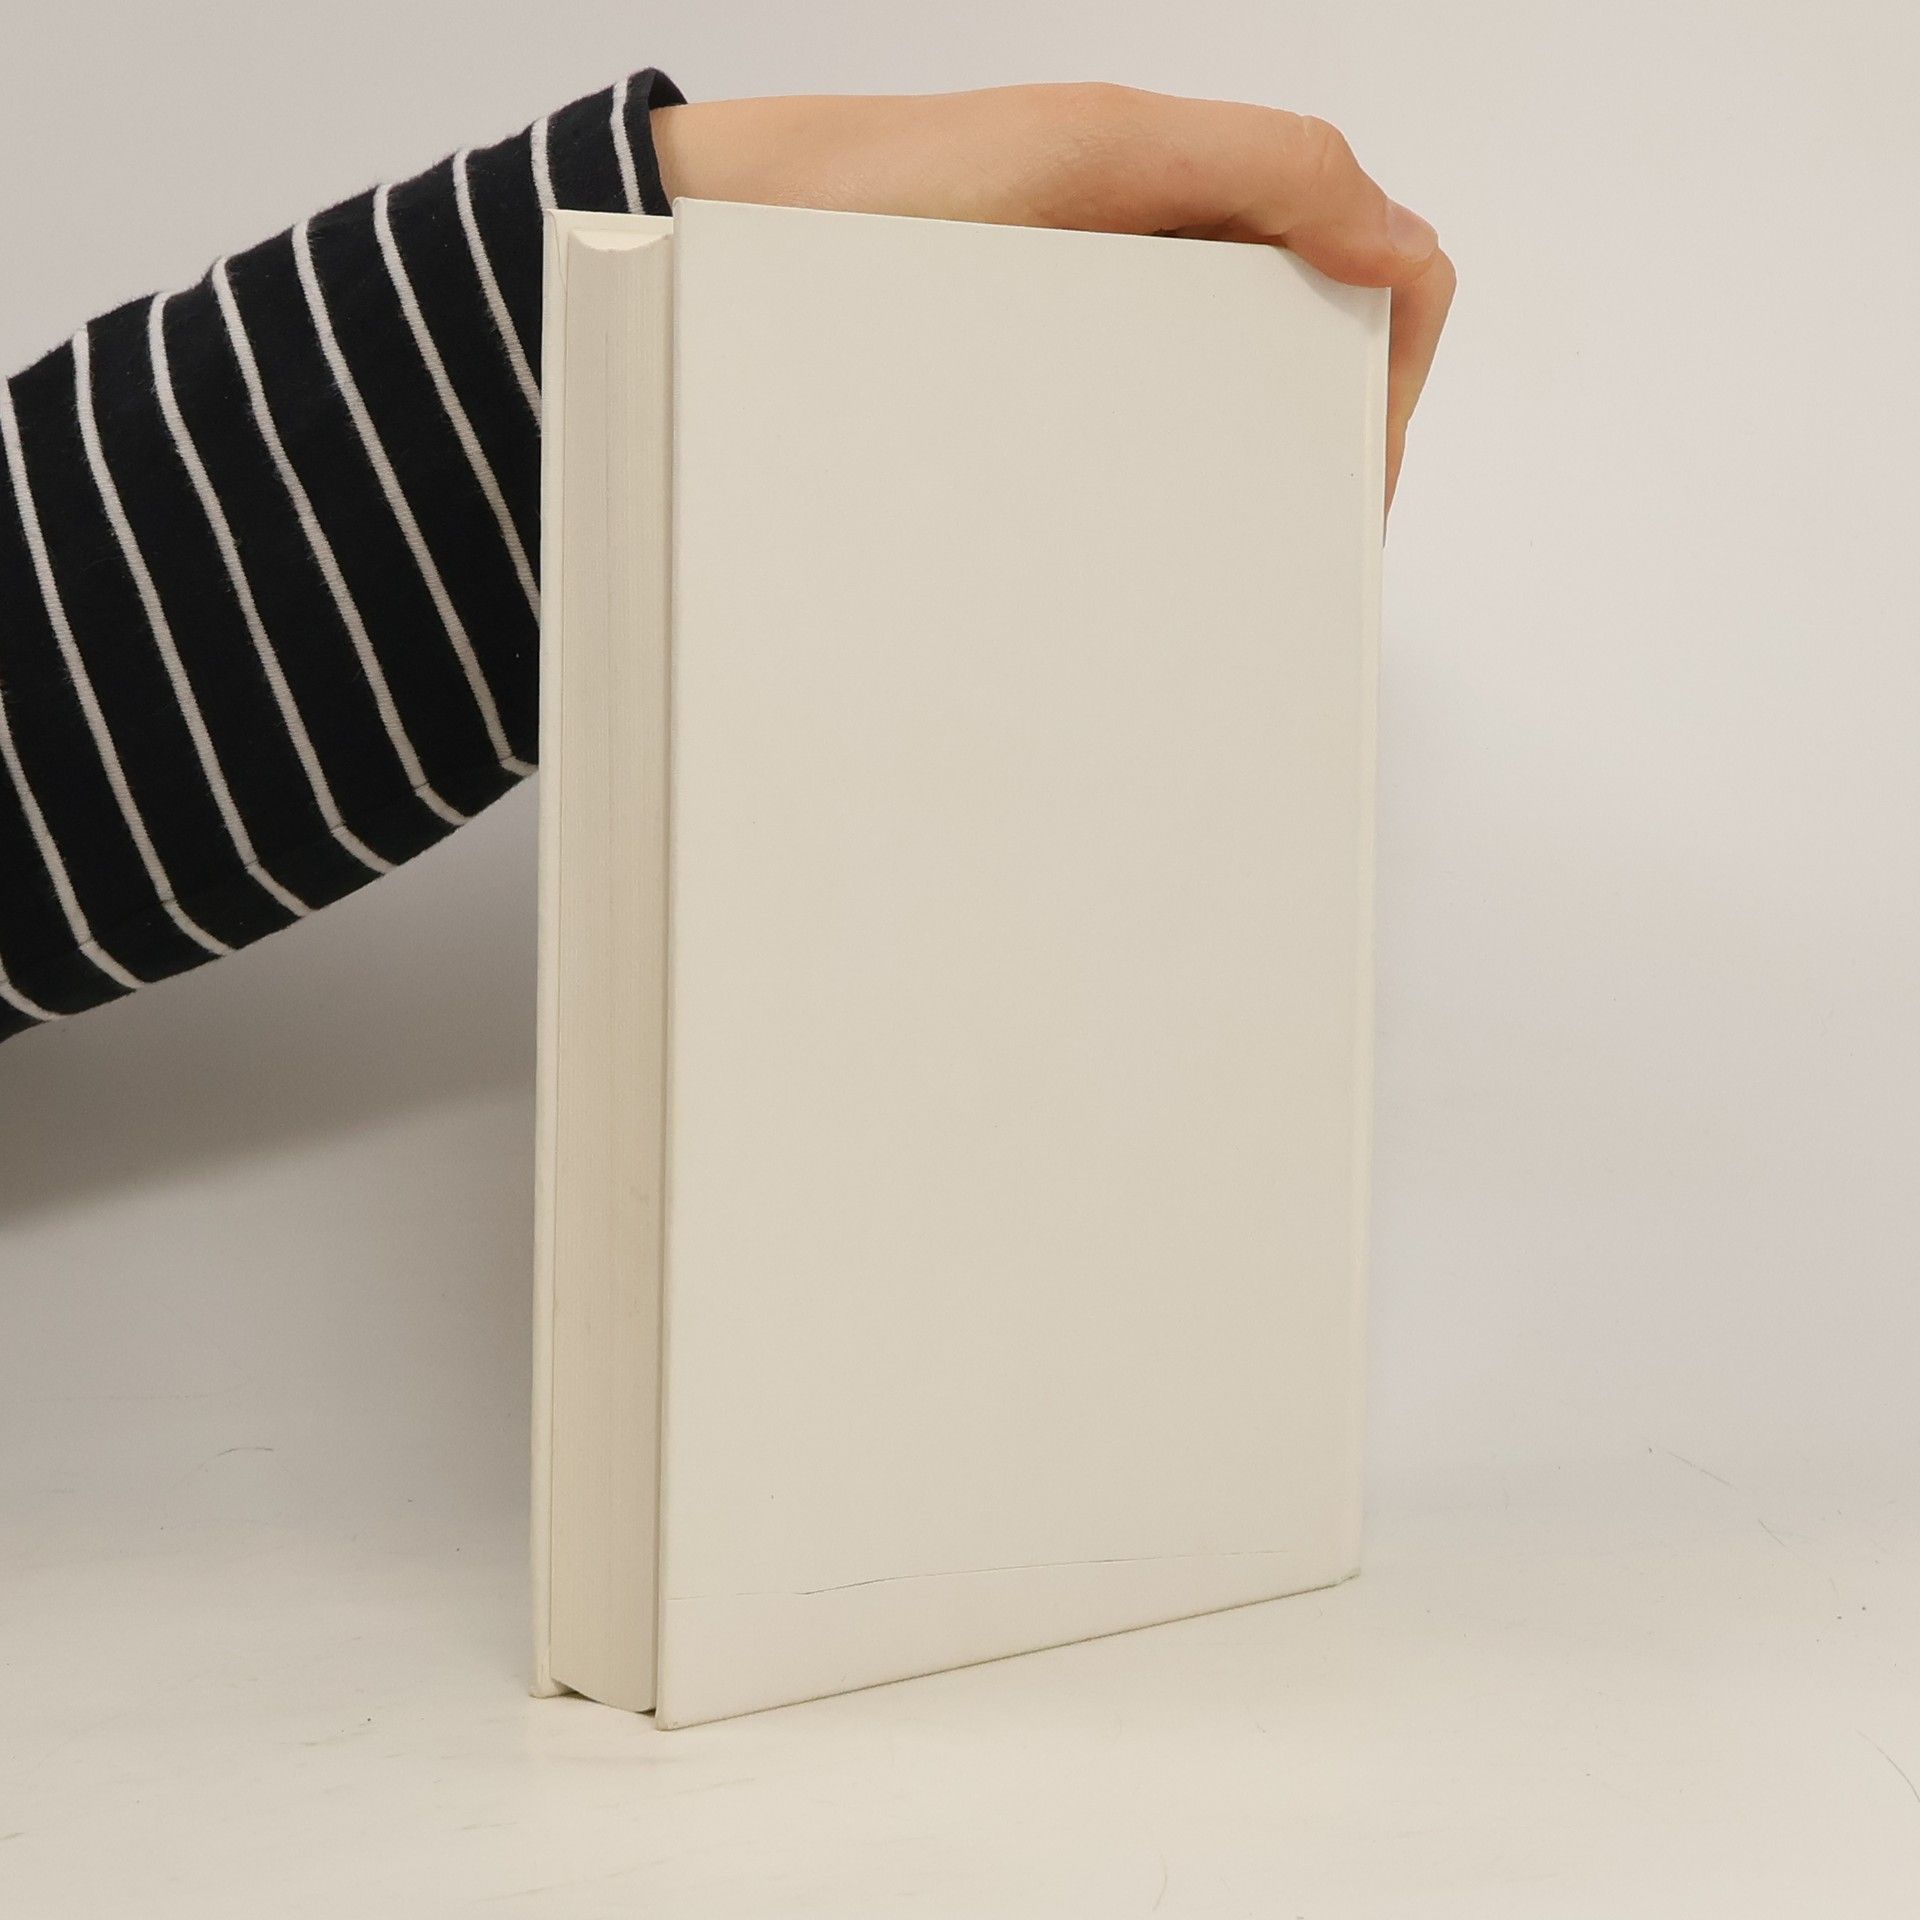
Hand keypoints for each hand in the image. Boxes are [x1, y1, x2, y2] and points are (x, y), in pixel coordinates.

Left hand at [653, 84, 1452, 508]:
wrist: (723, 240)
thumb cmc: (890, 186)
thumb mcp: (1094, 153)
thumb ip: (1268, 171)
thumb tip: (1408, 248)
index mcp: (1197, 195)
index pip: (1374, 265)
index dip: (1393, 362)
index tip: (1356, 470)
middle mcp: (1158, 264)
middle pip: (1307, 349)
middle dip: (1323, 435)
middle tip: (1288, 536)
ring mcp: (1095, 332)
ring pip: (1221, 406)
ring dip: (1242, 469)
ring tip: (1213, 543)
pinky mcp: (1028, 388)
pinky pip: (1131, 441)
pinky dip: (1157, 483)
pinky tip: (1133, 526)